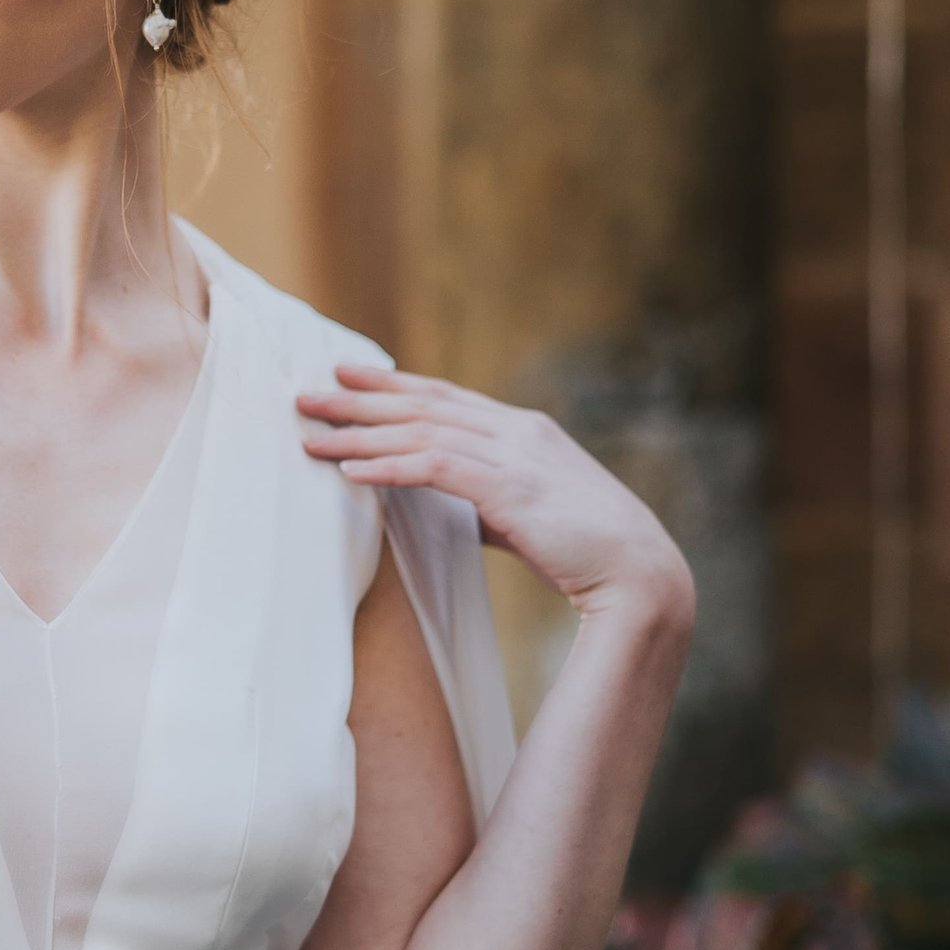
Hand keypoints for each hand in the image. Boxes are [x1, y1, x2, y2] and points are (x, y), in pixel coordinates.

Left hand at [293, 362, 694, 630]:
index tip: (348, 376)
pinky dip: (388, 467)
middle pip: (424, 405)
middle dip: (361, 399)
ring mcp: (515, 456)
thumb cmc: (589, 551)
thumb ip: (487, 501)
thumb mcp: (531, 514)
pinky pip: (433, 468)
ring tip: (313, 436)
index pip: (446, 398)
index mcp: (525, 430)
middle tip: (308, 394)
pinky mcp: (508, 489)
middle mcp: (517, 431)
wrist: (641, 572)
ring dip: (360, 434)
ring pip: (420, 431)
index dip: (394, 385)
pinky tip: (352, 472)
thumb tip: (445, 504)